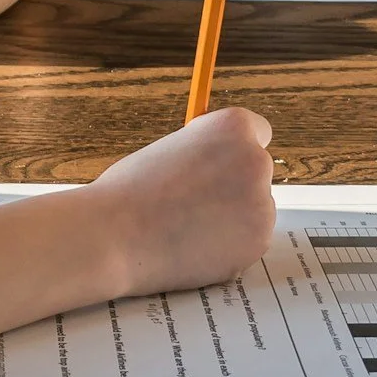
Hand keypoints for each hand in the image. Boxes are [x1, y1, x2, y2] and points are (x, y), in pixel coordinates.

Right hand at [83, 108, 275, 299]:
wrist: (114, 236)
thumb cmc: (129, 191)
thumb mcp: (167, 150)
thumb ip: (200, 154)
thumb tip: (215, 166)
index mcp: (233, 128)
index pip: (257, 131)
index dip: (234, 149)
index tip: (222, 162)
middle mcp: (256, 160)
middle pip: (256, 173)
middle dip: (233, 187)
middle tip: (194, 204)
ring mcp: (262, 204)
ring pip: (252, 211)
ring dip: (230, 220)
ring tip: (184, 229)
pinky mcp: (257, 243)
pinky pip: (246, 243)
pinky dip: (226, 248)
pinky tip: (191, 248)